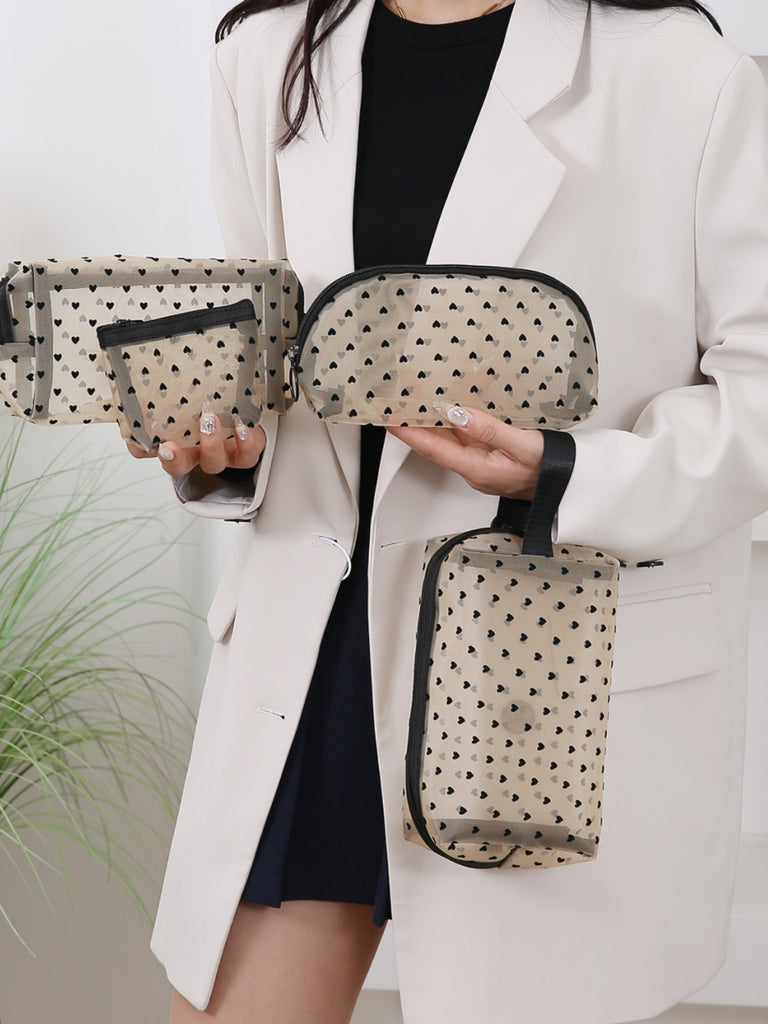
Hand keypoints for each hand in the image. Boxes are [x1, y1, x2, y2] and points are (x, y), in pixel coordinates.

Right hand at [127, 411, 266, 477]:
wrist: (245, 410)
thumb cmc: (210, 407)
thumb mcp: (183, 403)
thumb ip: (158, 402)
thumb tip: (136, 395)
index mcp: (181, 446)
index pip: (159, 455)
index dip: (154, 455)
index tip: (155, 446)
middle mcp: (199, 453)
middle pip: (182, 466)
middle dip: (176, 458)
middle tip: (170, 445)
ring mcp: (223, 454)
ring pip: (215, 462)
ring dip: (210, 445)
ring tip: (210, 420)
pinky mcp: (247, 449)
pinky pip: (247, 455)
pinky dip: (245, 443)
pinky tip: (241, 426)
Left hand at [387, 405, 542, 500]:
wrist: (570, 484)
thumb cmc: (551, 469)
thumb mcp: (523, 446)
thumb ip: (490, 430)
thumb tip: (459, 415)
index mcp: (478, 469)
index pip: (433, 449)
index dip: (409, 433)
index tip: (390, 418)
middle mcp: (473, 468)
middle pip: (435, 444)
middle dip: (414, 422)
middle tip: (398, 400)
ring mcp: (479, 462)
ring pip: (448, 439)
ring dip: (431, 419)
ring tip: (415, 399)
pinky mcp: (488, 456)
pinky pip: (464, 436)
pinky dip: (453, 420)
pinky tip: (449, 406)